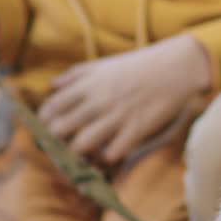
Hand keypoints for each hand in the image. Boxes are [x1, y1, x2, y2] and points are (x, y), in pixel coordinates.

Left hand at [37, 33, 212, 164]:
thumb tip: (52, 86)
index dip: (44, 123)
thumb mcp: (103, 64)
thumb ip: (75, 74)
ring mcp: (117, 116)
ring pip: (81, 145)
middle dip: (57, 142)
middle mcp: (98, 100)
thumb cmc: (138, 65)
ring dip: (80, 153)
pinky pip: (112, 153)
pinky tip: (112, 149)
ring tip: (87, 152)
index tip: (51, 129)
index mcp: (87, 84)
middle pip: (59, 130)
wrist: (176, 67)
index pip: (50, 109)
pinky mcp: (137, 129)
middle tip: (65, 145)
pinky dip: (108, 156)